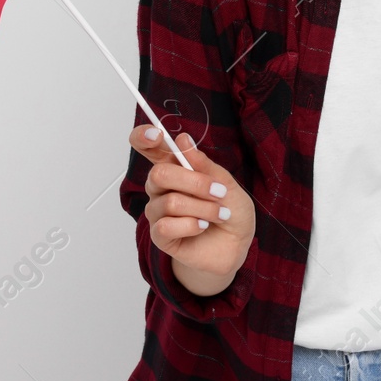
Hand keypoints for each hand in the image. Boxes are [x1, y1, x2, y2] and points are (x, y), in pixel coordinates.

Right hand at [128, 126, 255, 287]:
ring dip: (203, 208)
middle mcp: (161, 188)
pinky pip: (166, 226)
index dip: (144, 137)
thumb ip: (204, 165)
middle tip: (219, 192)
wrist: (236, 245)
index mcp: (175, 168)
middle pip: (159, 174)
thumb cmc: (230, 211)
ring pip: (171, 202)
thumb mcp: (226, 184)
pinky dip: (192, 225)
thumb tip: (182, 140)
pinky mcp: (160, 235)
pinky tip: (203, 226)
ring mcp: (158, 212)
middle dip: (195, 182)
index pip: (148, 147)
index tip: (157, 134)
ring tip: (220, 214)